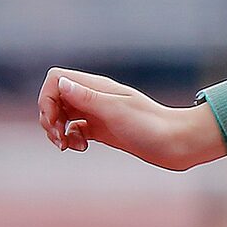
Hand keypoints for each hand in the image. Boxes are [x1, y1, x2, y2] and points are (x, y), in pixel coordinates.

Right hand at [37, 68, 219, 171]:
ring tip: (66, 146)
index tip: (55, 120)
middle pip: (56, 98)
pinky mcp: (105, 130)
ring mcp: (100, 113)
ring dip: (57, 130)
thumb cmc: (151, 126)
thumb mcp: (117, 111)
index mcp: (97, 87)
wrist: (180, 143)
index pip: (56, 79)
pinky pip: (76, 130)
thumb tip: (60, 83)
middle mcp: (96, 97)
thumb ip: (88, 98)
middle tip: (58, 137)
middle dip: (49, 117)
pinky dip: (72, 139)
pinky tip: (82, 148)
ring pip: (63, 115)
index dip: (47, 98)